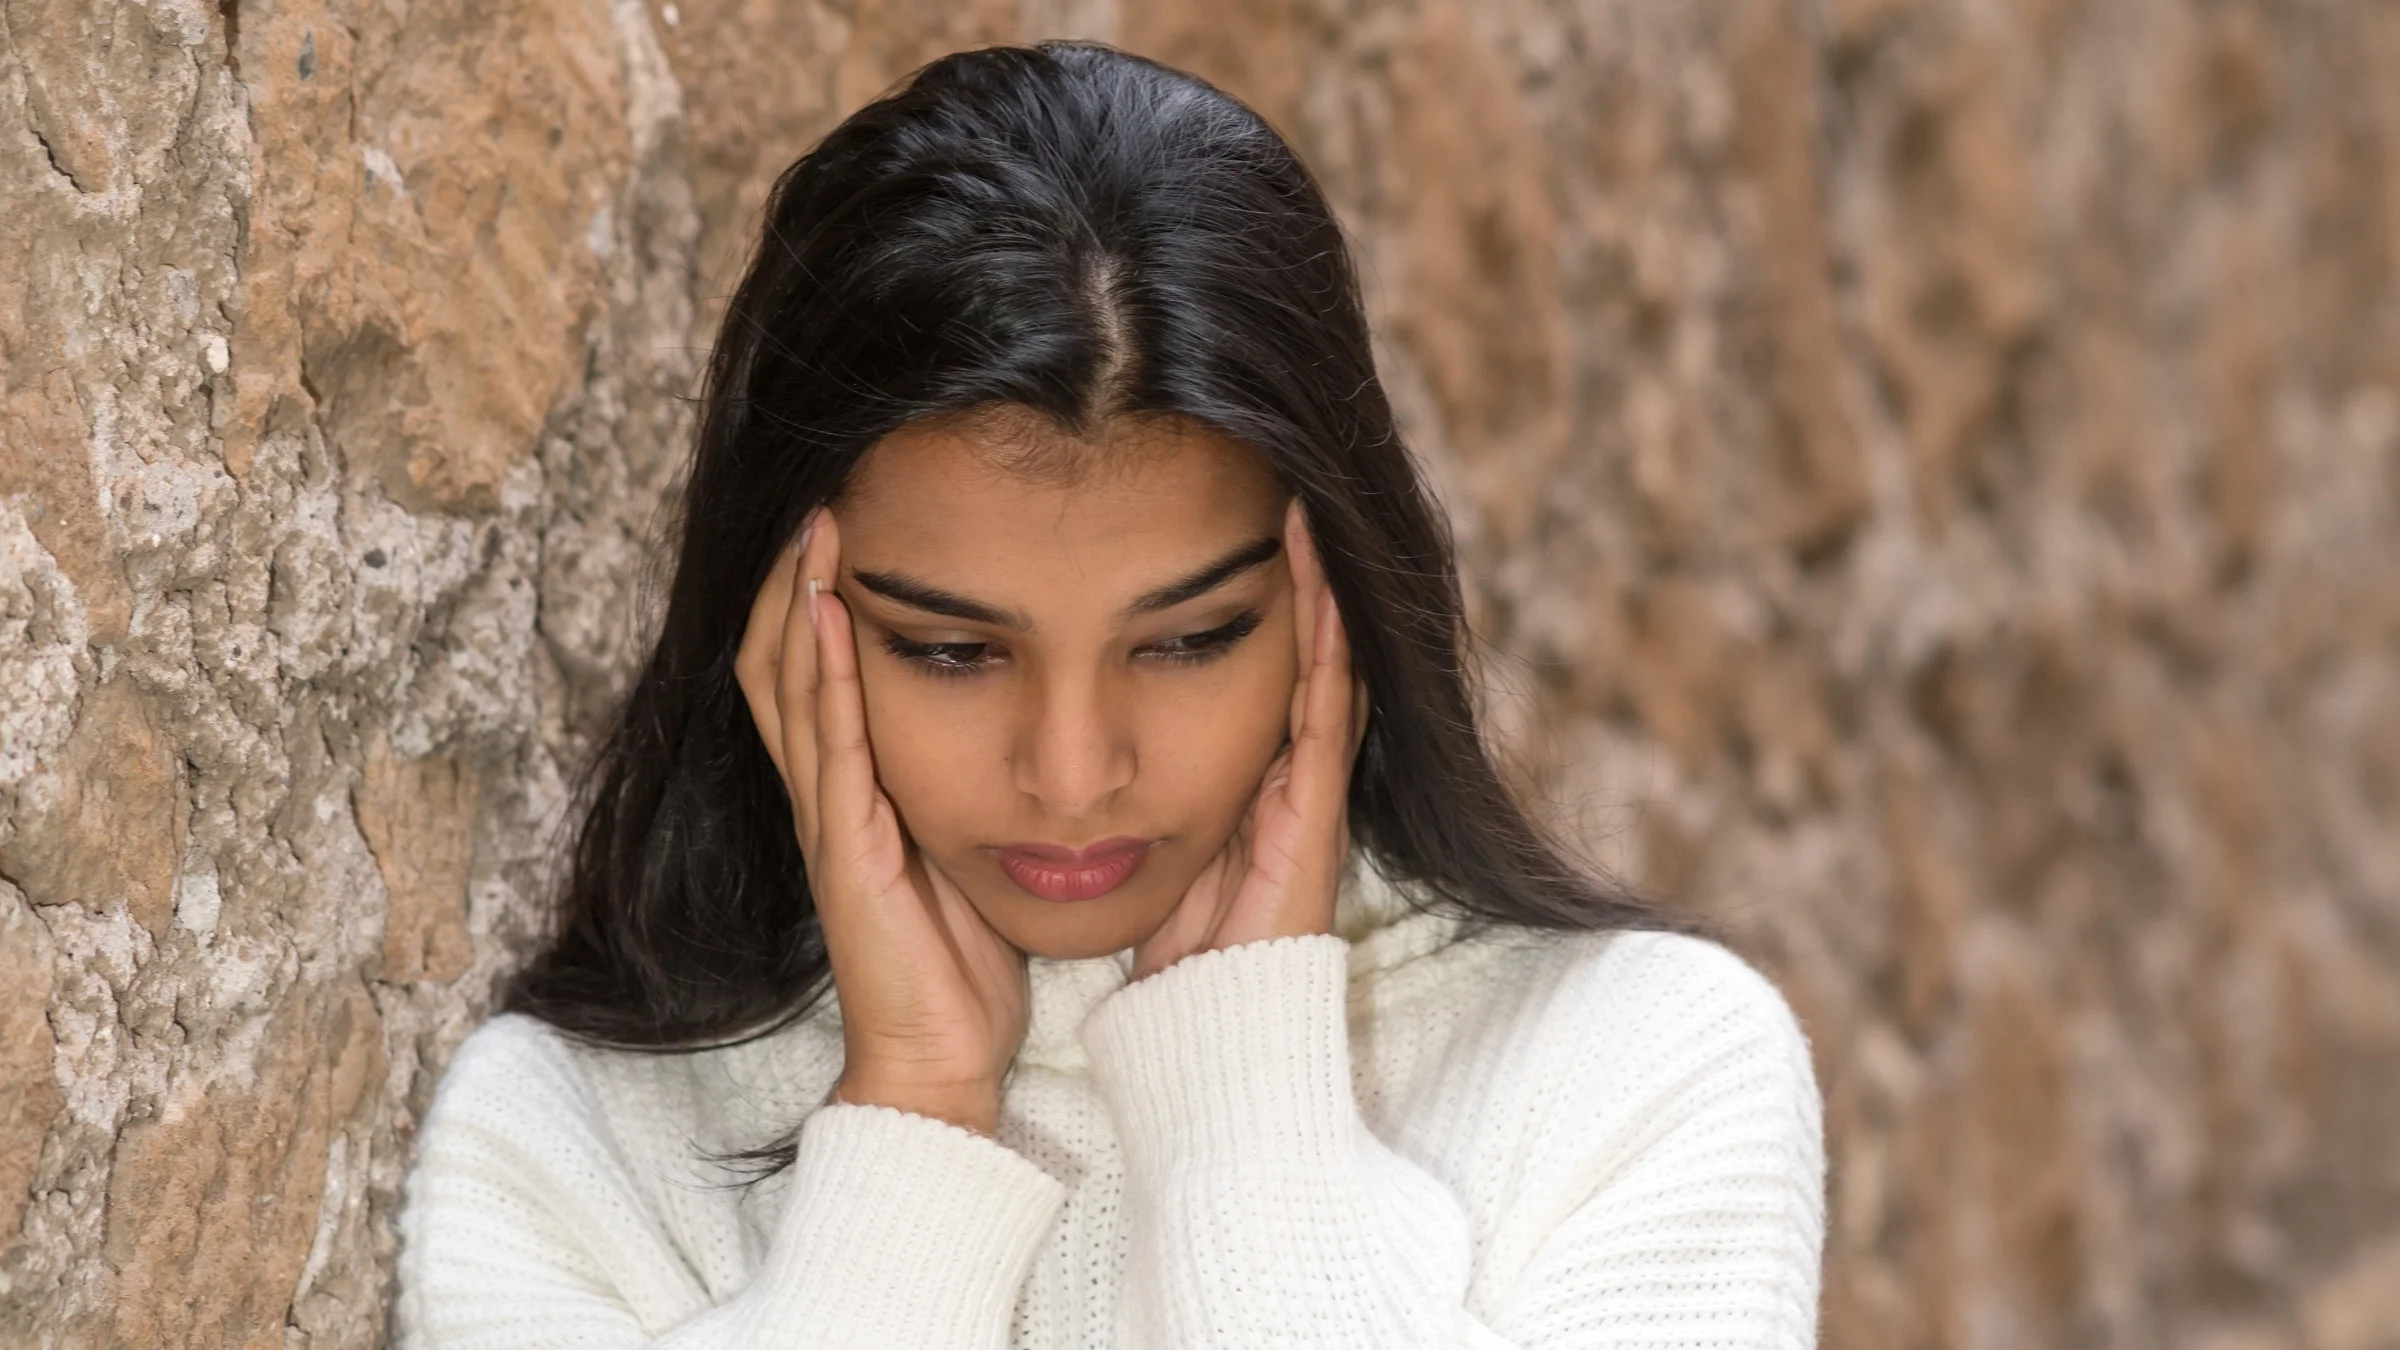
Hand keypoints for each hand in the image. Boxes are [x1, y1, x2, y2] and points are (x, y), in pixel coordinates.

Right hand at [733, 508, 1028, 1136]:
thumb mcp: (969, 850)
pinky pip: (829, 744)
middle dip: (793, 579)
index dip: (815, 597)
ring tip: (816, 528)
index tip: (845, 521)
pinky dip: (822, 673)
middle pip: (778, 662)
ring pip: (788, 688)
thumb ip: (971, 789)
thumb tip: (1019, 724)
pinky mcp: (846, 847)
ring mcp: (831, 819)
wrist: (942, 1059)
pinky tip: (828, 614)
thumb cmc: (963, 963)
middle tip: (819, 499)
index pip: (812, 673)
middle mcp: (830, 795)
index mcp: (857, 791)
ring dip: (798, 603)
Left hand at [1129, 498, 1368, 982]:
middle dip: (1299, 584)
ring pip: (1324, 669)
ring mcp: (1307, 794)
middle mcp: (1288, 782)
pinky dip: (1325, 641)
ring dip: (1317, 591)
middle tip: (1283, 499)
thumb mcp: (1151, 857)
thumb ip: (1138, 802)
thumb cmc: (1172, 961)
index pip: (1262, 679)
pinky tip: (1316, 582)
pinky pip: (1325, 708)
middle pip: (1301, 660)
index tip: (1235, 538)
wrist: (1208, 1035)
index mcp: (1250, 788)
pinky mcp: (1313, 814)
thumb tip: (1087, 756)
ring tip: (1302, 514)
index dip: (1257, 609)